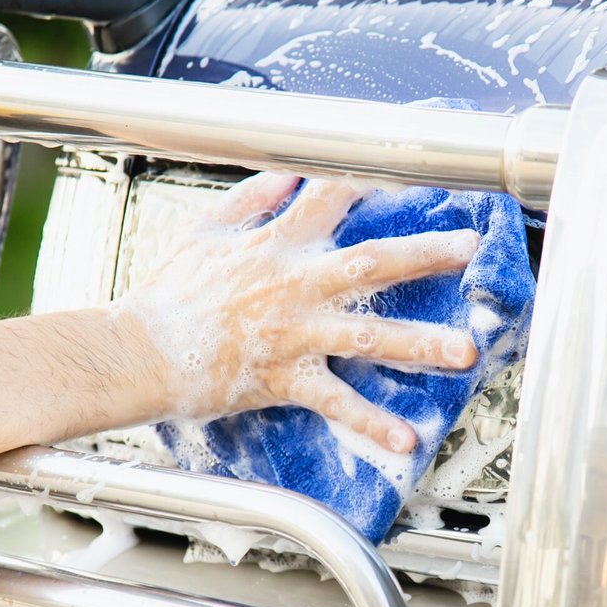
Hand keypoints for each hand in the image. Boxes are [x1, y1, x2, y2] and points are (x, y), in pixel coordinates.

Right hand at [115, 173, 479, 452]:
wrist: (137, 352)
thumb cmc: (167, 293)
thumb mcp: (202, 231)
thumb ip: (249, 199)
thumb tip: (287, 173)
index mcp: (275, 244)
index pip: (330, 197)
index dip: (373, 178)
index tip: (416, 167)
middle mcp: (293, 285)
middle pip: (371, 263)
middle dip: (424, 255)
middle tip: (470, 248)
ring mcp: (293, 334)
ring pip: (368, 337)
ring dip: (421, 343)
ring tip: (466, 350)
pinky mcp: (284, 378)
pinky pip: (336, 403)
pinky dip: (371, 422)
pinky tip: (406, 438)